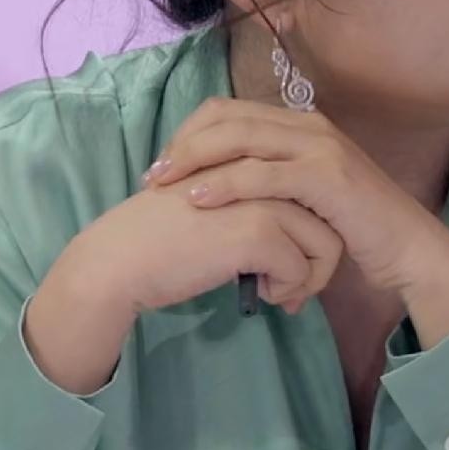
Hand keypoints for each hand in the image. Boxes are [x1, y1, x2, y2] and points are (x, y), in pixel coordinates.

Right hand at [27, 183, 343, 393]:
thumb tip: (286, 233)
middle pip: (328, 214)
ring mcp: (262, 197)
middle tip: (289, 287)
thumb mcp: (211, 201)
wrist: (120, 258)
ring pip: (325, 242)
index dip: (310, 229)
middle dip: (319, 258)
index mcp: (251, 157)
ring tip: (277, 292)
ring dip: (307, 277)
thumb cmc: (159, 236)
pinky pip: (300, 268)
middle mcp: (262, 169)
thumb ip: (247, 200)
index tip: (288, 261)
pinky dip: (287, 289)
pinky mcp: (257, 231)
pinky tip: (259, 293)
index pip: (310, 189)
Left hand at [142, 97, 448, 342]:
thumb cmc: (352, 229)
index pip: (229, 111)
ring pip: (241, 139)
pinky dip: (225, 184)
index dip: (190, 133)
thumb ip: (269, 184)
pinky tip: (198, 199)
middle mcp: (308, 126)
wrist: (407, 247)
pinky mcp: (327, 176)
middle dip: (184, 145)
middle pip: (228, 118)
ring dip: (196, 160)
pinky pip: (264, 174)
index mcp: (299, 125)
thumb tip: (220, 189)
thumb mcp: (302, 198)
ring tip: (164, 184)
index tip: (163, 164)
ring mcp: (319, 147)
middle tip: (153, 175)